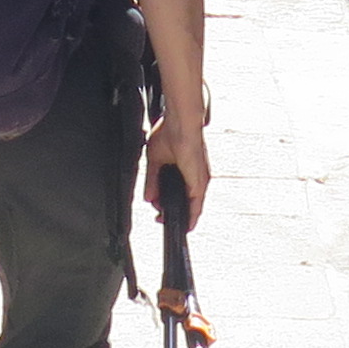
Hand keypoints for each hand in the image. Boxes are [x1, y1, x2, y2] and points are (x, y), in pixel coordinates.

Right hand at [145, 111, 209, 225]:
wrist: (180, 123)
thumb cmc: (170, 132)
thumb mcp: (156, 160)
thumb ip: (152, 180)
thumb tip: (149, 196)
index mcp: (185, 168)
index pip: (178, 191)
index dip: (167, 201)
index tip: (157, 208)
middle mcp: (195, 175)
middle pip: (187, 201)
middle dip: (173, 211)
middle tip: (160, 218)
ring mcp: (199, 179)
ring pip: (193, 205)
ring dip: (181, 216)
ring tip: (169, 222)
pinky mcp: (199, 181)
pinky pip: (197, 204)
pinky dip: (191, 215)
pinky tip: (187, 224)